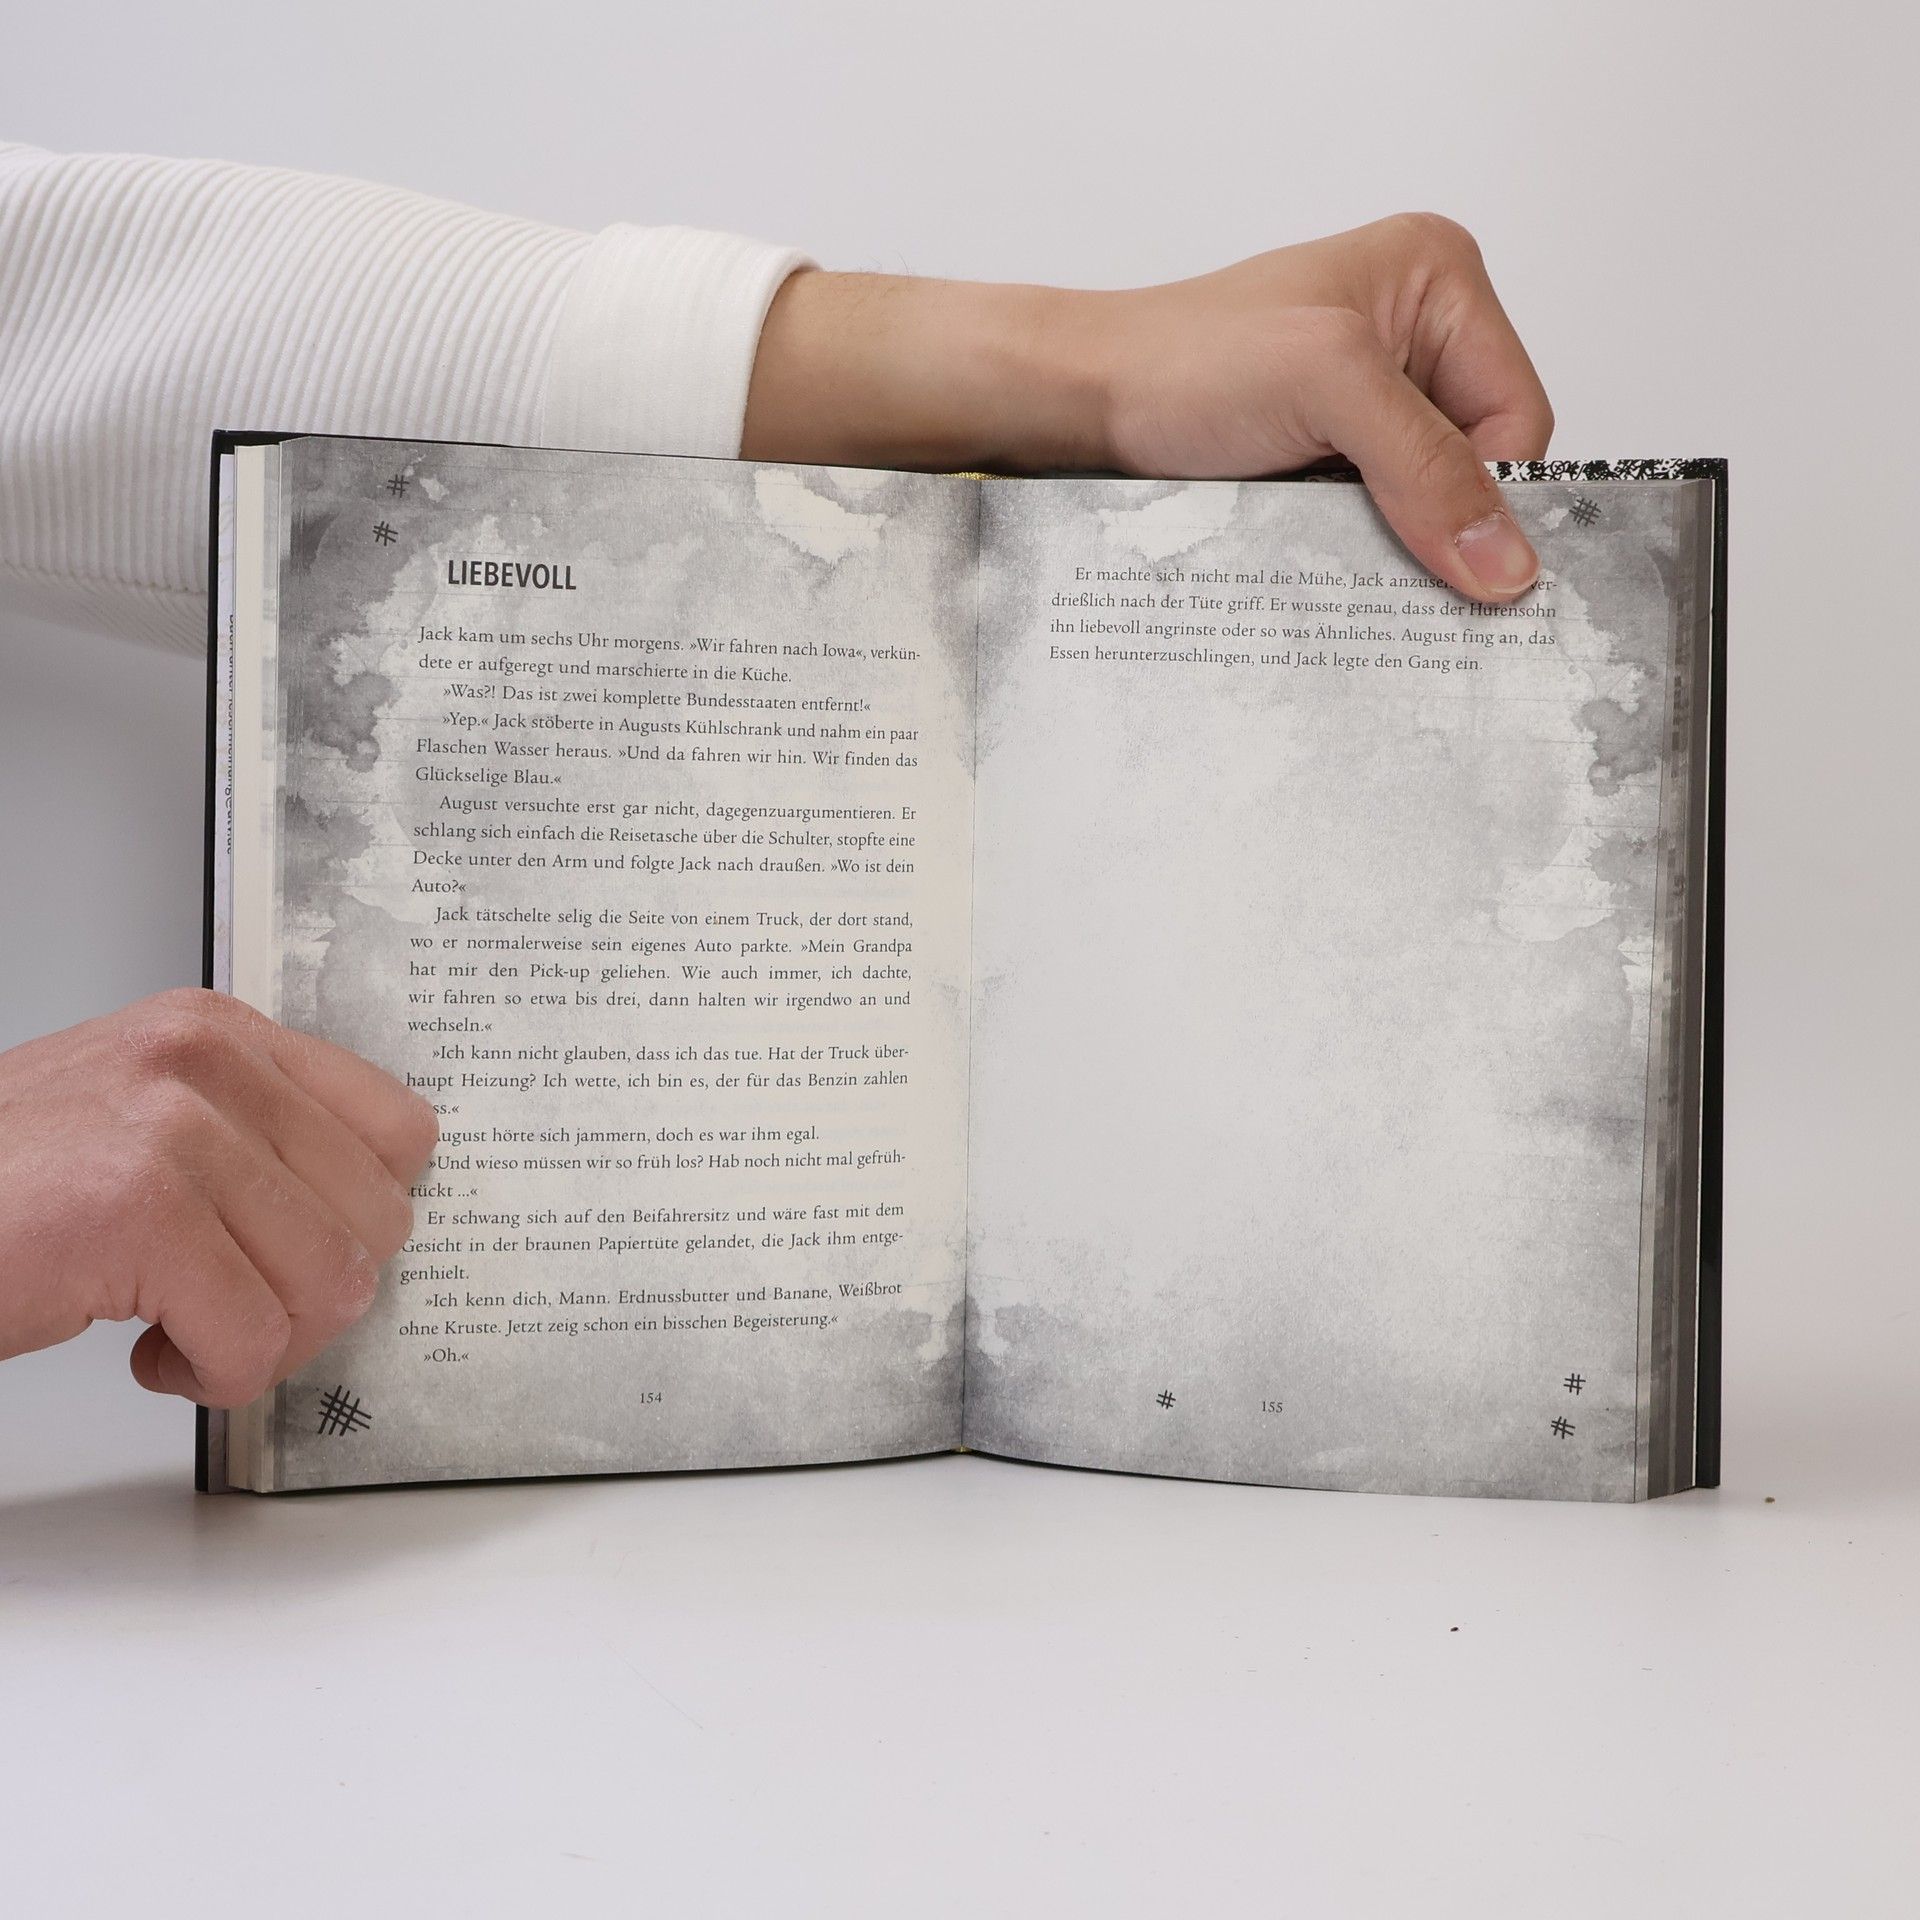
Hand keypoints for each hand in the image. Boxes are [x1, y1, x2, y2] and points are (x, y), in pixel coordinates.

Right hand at [0, 989, 436, 1403]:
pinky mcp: (140, 1210)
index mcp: (221, 1035)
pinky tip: (149, 1353)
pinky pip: (254, 1338)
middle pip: (377, 1218)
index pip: (399, 1130)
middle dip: (313, 1294)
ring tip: (181, 1327)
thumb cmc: (7, 1198)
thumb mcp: (146, 1128)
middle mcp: (207, 1062)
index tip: (304, 1253)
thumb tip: (373, 1216)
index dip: (362, 1219)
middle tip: (232, 1306)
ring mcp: (176, 1129)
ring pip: (329, 1283)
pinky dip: (211, 1378)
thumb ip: (256, 1145)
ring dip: (262, 1341)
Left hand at [743, 212, 1552, 603]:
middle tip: (1388, 552)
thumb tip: (1504, 560)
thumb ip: (1425, 467)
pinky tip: (1318, 552)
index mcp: (1438, 281)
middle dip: (1438, 516)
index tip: (1459, 555)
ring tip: (1335, 542)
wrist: (1081, 406)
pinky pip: (1373, 524)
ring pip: (1424, 505)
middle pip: (1477, 466)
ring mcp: (1366, 403)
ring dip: (1391, 541)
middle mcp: (1411, 336)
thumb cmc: (1180, 363)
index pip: (1521, 417)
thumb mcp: (1328, 387)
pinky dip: (1354, 550)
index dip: (1490, 491)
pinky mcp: (1324, 459)